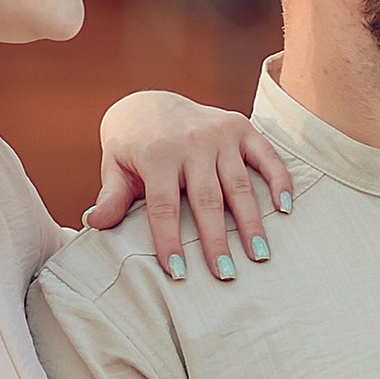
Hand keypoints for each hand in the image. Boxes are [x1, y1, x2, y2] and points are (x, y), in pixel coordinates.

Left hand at [87, 93, 295, 278]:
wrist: (149, 103)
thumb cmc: (131, 146)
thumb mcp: (115, 167)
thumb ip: (111, 195)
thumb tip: (94, 223)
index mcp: (158, 154)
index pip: (164, 206)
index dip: (170, 240)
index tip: (178, 273)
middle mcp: (192, 142)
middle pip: (207, 199)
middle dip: (217, 240)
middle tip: (225, 275)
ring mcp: (219, 134)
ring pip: (239, 184)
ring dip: (251, 222)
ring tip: (259, 255)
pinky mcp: (241, 127)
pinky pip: (266, 155)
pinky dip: (279, 180)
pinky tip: (285, 208)